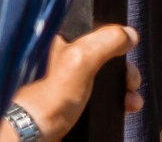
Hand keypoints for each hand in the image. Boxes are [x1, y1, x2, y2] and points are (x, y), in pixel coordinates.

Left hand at [0, 23, 138, 141]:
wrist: (29, 137)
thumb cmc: (47, 101)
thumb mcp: (79, 61)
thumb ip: (106, 41)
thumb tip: (130, 34)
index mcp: (58, 40)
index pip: (96, 29)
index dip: (116, 40)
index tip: (127, 53)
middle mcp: (60, 58)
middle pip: (104, 55)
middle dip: (123, 69)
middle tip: (131, 82)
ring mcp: (63, 80)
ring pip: (102, 76)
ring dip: (122, 87)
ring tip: (132, 101)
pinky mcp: (66, 100)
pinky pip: (97, 94)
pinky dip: (112, 100)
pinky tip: (123, 107)